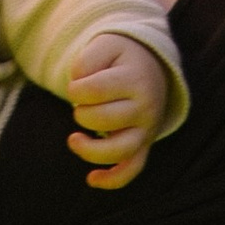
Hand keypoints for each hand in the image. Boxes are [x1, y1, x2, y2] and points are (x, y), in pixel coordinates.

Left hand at [65, 33, 171, 190]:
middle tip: (83, 103)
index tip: (77, 85)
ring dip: (90, 149)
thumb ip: (86, 61)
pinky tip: (91, 179)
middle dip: (81, 112)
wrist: (151, 64)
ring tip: (74, 139)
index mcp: (136, 79)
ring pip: (119, 151)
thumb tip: (78, 89)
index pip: (93, 91)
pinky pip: (133, 169)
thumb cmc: (120, 57)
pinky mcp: (144, 145)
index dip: (75, 89)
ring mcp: (147, 130)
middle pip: (102, 120)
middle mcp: (146, 107)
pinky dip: (113, 179)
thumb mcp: (105, 44)